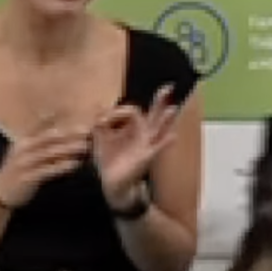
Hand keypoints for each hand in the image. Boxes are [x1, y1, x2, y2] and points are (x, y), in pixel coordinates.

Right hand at [0, 117, 90, 208]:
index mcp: (24, 140)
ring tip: (86, 145)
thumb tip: (53, 117)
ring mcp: (24, 163)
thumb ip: (39, 136)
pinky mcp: (27, 178)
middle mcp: (23, 149)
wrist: (0, 192)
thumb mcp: (25, 150)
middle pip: (49, 138)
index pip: (43, 126)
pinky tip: (76, 164)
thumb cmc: (18, 169)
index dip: (62, 121)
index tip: (79, 117)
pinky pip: (47, 171)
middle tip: (87, 130)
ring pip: (49, 153)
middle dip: (69, 133)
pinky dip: (62, 166)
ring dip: (68, 148)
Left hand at [92, 85, 178, 208]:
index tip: (102, 120)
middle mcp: (143, 135)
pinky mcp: (146, 158)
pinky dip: (166, 142)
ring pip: (159, 129)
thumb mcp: (101, 137)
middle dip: (160, 101)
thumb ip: (102, 121)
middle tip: (168, 87)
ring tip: (172, 108)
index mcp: (133, 129)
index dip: (118, 111)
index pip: (132, 110)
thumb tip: (99, 104)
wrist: (108, 183)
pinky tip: (173, 136)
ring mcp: (146, 146)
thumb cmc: (108, 160)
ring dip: (166, 119)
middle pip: (154, 114)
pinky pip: (158, 149)